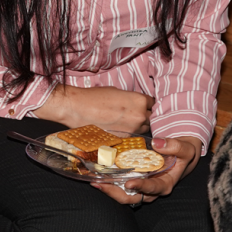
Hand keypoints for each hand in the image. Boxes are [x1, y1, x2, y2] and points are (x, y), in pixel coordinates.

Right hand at [35, 84, 154, 132]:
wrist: (79, 109)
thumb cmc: (95, 97)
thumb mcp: (117, 92)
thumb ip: (131, 98)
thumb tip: (136, 103)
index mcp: (139, 100)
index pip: (152, 102)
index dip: (146, 103)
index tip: (142, 104)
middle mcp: (140, 116)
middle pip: (151, 116)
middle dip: (144, 114)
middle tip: (133, 113)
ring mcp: (132, 129)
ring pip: (143, 127)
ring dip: (138, 125)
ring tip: (125, 121)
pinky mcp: (124, 139)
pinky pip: (132, 135)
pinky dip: (129, 132)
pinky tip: (119, 127)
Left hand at [94, 136, 201, 204]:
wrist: (181, 153)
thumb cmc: (184, 152)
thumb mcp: (186, 148)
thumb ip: (174, 146)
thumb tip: (156, 143)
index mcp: (166, 184)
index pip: (152, 188)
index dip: (141, 187)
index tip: (129, 183)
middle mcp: (152, 189)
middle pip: (134, 197)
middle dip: (116, 193)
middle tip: (102, 185)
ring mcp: (143, 186)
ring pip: (125, 195)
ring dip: (110, 190)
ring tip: (96, 182)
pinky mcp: (136, 180)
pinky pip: (122, 186)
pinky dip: (111, 183)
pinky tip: (98, 176)